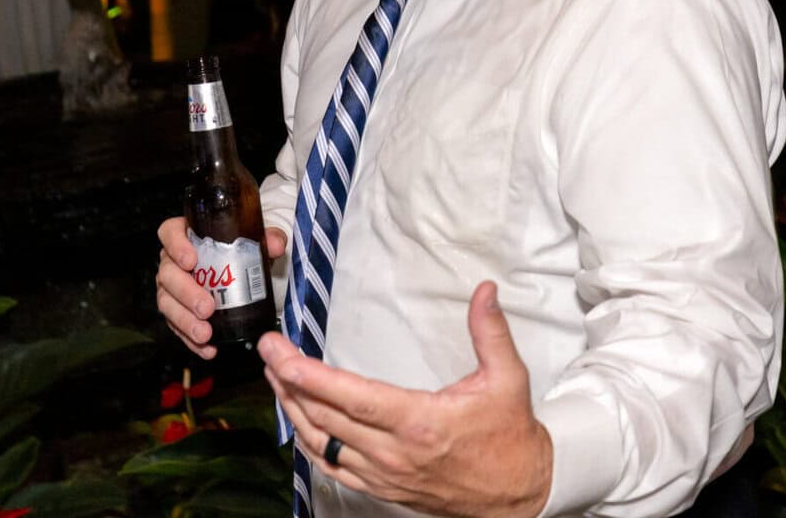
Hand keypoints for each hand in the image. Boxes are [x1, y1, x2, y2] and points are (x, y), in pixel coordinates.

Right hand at [155, 217, 286, 358]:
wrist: (241, 270)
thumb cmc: (239, 249)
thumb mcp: (255, 240)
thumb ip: (267, 238)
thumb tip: (275, 245)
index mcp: (186, 236)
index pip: (170, 233)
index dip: (176, 246)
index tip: (191, 261)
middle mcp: (173, 261)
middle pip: (168, 274)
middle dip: (186, 293)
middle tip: (207, 308)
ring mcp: (172, 288)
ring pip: (168, 303)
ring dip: (186, 321)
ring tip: (205, 334)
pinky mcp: (176, 311)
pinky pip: (177, 326)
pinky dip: (190, 339)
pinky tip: (207, 348)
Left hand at [259, 281, 552, 517]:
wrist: (516, 494)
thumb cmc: (509, 437)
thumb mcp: (508, 379)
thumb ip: (490, 331)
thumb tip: (485, 292)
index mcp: (418, 422)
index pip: (350, 397)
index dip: (309, 376)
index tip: (281, 354)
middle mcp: (393, 452)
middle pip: (324, 417)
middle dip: (288, 382)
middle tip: (269, 352)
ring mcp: (383, 474)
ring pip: (320, 443)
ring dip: (292, 410)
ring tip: (275, 378)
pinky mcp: (381, 487)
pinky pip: (332, 467)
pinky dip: (308, 443)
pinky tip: (299, 422)